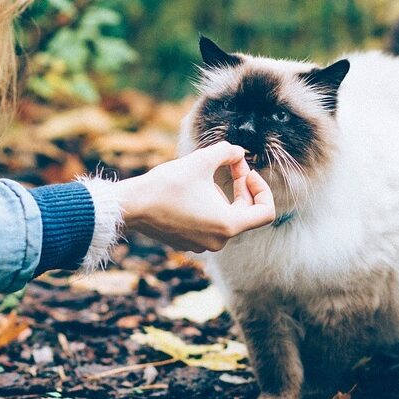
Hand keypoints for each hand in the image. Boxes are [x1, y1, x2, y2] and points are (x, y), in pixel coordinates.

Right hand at [112, 141, 275, 251]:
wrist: (132, 206)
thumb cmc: (167, 185)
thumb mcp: (201, 160)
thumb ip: (227, 152)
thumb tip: (238, 152)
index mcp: (228, 225)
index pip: (265, 212)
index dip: (262, 189)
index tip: (246, 172)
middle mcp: (219, 241)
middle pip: (246, 213)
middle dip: (241, 186)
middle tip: (230, 164)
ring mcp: (202, 245)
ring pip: (226, 217)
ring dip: (223, 195)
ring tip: (204, 176)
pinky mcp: (188, 243)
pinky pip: (209, 225)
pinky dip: (208, 206)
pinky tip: (190, 190)